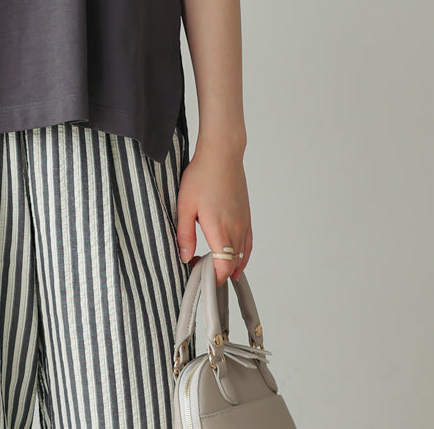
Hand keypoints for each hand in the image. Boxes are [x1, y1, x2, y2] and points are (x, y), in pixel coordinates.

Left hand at [174, 140, 252, 285]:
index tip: (197, 275)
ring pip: (242, 255)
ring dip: (230, 265)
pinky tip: (236, 259)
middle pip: (232, 265)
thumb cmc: (202, 175)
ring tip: (215, 269)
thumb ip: (184, 234)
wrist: (222, 154)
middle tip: (199, 268)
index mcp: (220, 230)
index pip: (222, 268)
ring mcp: (243, 223)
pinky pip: (248, 243)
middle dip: (217, 273)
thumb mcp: (184, 205)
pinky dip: (243, 255)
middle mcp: (236, 230)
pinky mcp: (246, 216)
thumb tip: (185, 257)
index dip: (211, 278)